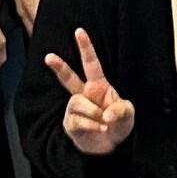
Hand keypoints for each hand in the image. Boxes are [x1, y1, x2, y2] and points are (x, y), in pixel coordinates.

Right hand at [50, 30, 134, 154]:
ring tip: (103, 122)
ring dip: (93, 113)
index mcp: (99, 86)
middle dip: (59, 67)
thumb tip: (106, 114)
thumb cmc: (119, 124)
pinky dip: (91, 126)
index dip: (86, 47)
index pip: (91, 64)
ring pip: (77, 103)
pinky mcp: (71, 123)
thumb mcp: (128, 114)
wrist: (111, 146)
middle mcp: (84, 94)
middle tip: (48, 57)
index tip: (79, 31)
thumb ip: (121, 110)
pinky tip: (98, 129)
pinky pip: (77, 121)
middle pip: (69, 78)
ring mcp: (76, 108)